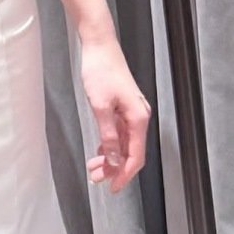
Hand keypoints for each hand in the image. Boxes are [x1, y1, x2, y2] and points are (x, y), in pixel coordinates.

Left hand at [79, 36, 151, 193]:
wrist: (99, 45)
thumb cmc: (100, 70)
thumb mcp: (100, 106)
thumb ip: (109, 135)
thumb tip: (114, 160)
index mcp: (138, 118)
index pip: (135, 157)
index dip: (124, 175)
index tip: (113, 188)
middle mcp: (139, 116)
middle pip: (130, 152)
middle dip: (114, 168)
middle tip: (96, 178)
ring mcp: (132, 111)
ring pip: (124, 143)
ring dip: (110, 156)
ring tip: (94, 167)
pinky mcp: (124, 106)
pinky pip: (120, 132)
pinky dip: (110, 142)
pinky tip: (100, 149)